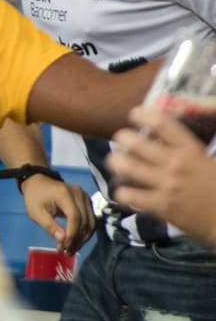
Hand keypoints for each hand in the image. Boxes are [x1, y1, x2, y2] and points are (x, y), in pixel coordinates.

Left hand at [20, 173, 93, 253]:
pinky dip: (84, 232)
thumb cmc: (35, 197)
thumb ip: (49, 226)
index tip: (64, 247)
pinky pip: (90, 220)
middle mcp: (79, 194)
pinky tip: (75, 241)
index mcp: (65, 194)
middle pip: (85, 221)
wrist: (38, 182)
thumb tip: (62, 240)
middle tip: (67, 252)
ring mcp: (85, 197)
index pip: (75, 217)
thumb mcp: (36, 212)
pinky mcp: (87, 202)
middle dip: (77, 239)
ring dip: (83, 238)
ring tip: (71, 249)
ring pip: (91, 222)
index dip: (72, 234)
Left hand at [108, 105, 215, 244]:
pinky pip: (129, 195)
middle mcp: (175, 164)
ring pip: (127, 167)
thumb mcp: (210, 162)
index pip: (162, 125)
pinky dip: (122, 192)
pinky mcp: (160, 206)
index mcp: (191, 150)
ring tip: (114, 160)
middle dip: (123, 138)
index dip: (144, 115)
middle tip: (120, 139)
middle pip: (137, 144)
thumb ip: (189, 150)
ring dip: (116, 161)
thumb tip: (167, 139)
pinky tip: (123, 191)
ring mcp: (166, 185)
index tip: (134, 114)